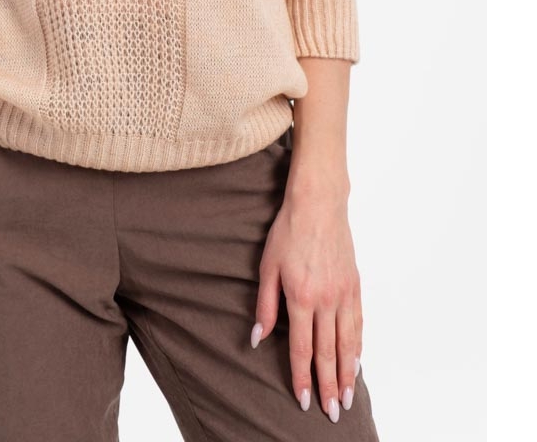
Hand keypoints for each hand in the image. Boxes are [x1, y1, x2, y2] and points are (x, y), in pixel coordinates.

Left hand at [250, 186, 361, 421]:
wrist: (318, 204)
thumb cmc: (288, 232)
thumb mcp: (267, 267)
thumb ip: (265, 305)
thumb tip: (258, 339)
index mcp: (301, 297)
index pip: (302, 348)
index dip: (302, 377)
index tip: (304, 400)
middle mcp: (326, 300)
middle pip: (328, 352)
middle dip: (329, 385)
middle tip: (332, 412)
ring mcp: (344, 294)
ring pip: (348, 343)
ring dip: (347, 374)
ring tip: (347, 397)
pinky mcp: (355, 286)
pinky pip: (358, 324)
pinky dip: (358, 347)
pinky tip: (356, 362)